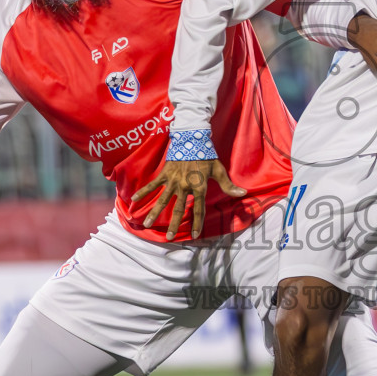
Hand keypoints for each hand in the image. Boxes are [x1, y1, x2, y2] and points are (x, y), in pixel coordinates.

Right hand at [132, 159, 246, 239]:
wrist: (192, 138)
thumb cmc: (207, 156)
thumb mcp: (219, 170)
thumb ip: (228, 185)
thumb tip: (242, 193)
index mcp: (199, 187)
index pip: (198, 210)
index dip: (197, 223)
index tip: (194, 235)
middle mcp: (185, 187)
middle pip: (178, 209)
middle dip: (174, 224)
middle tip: (169, 237)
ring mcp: (173, 181)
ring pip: (162, 200)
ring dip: (154, 213)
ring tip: (146, 224)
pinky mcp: (165, 174)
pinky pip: (153, 185)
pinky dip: (143, 192)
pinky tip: (134, 200)